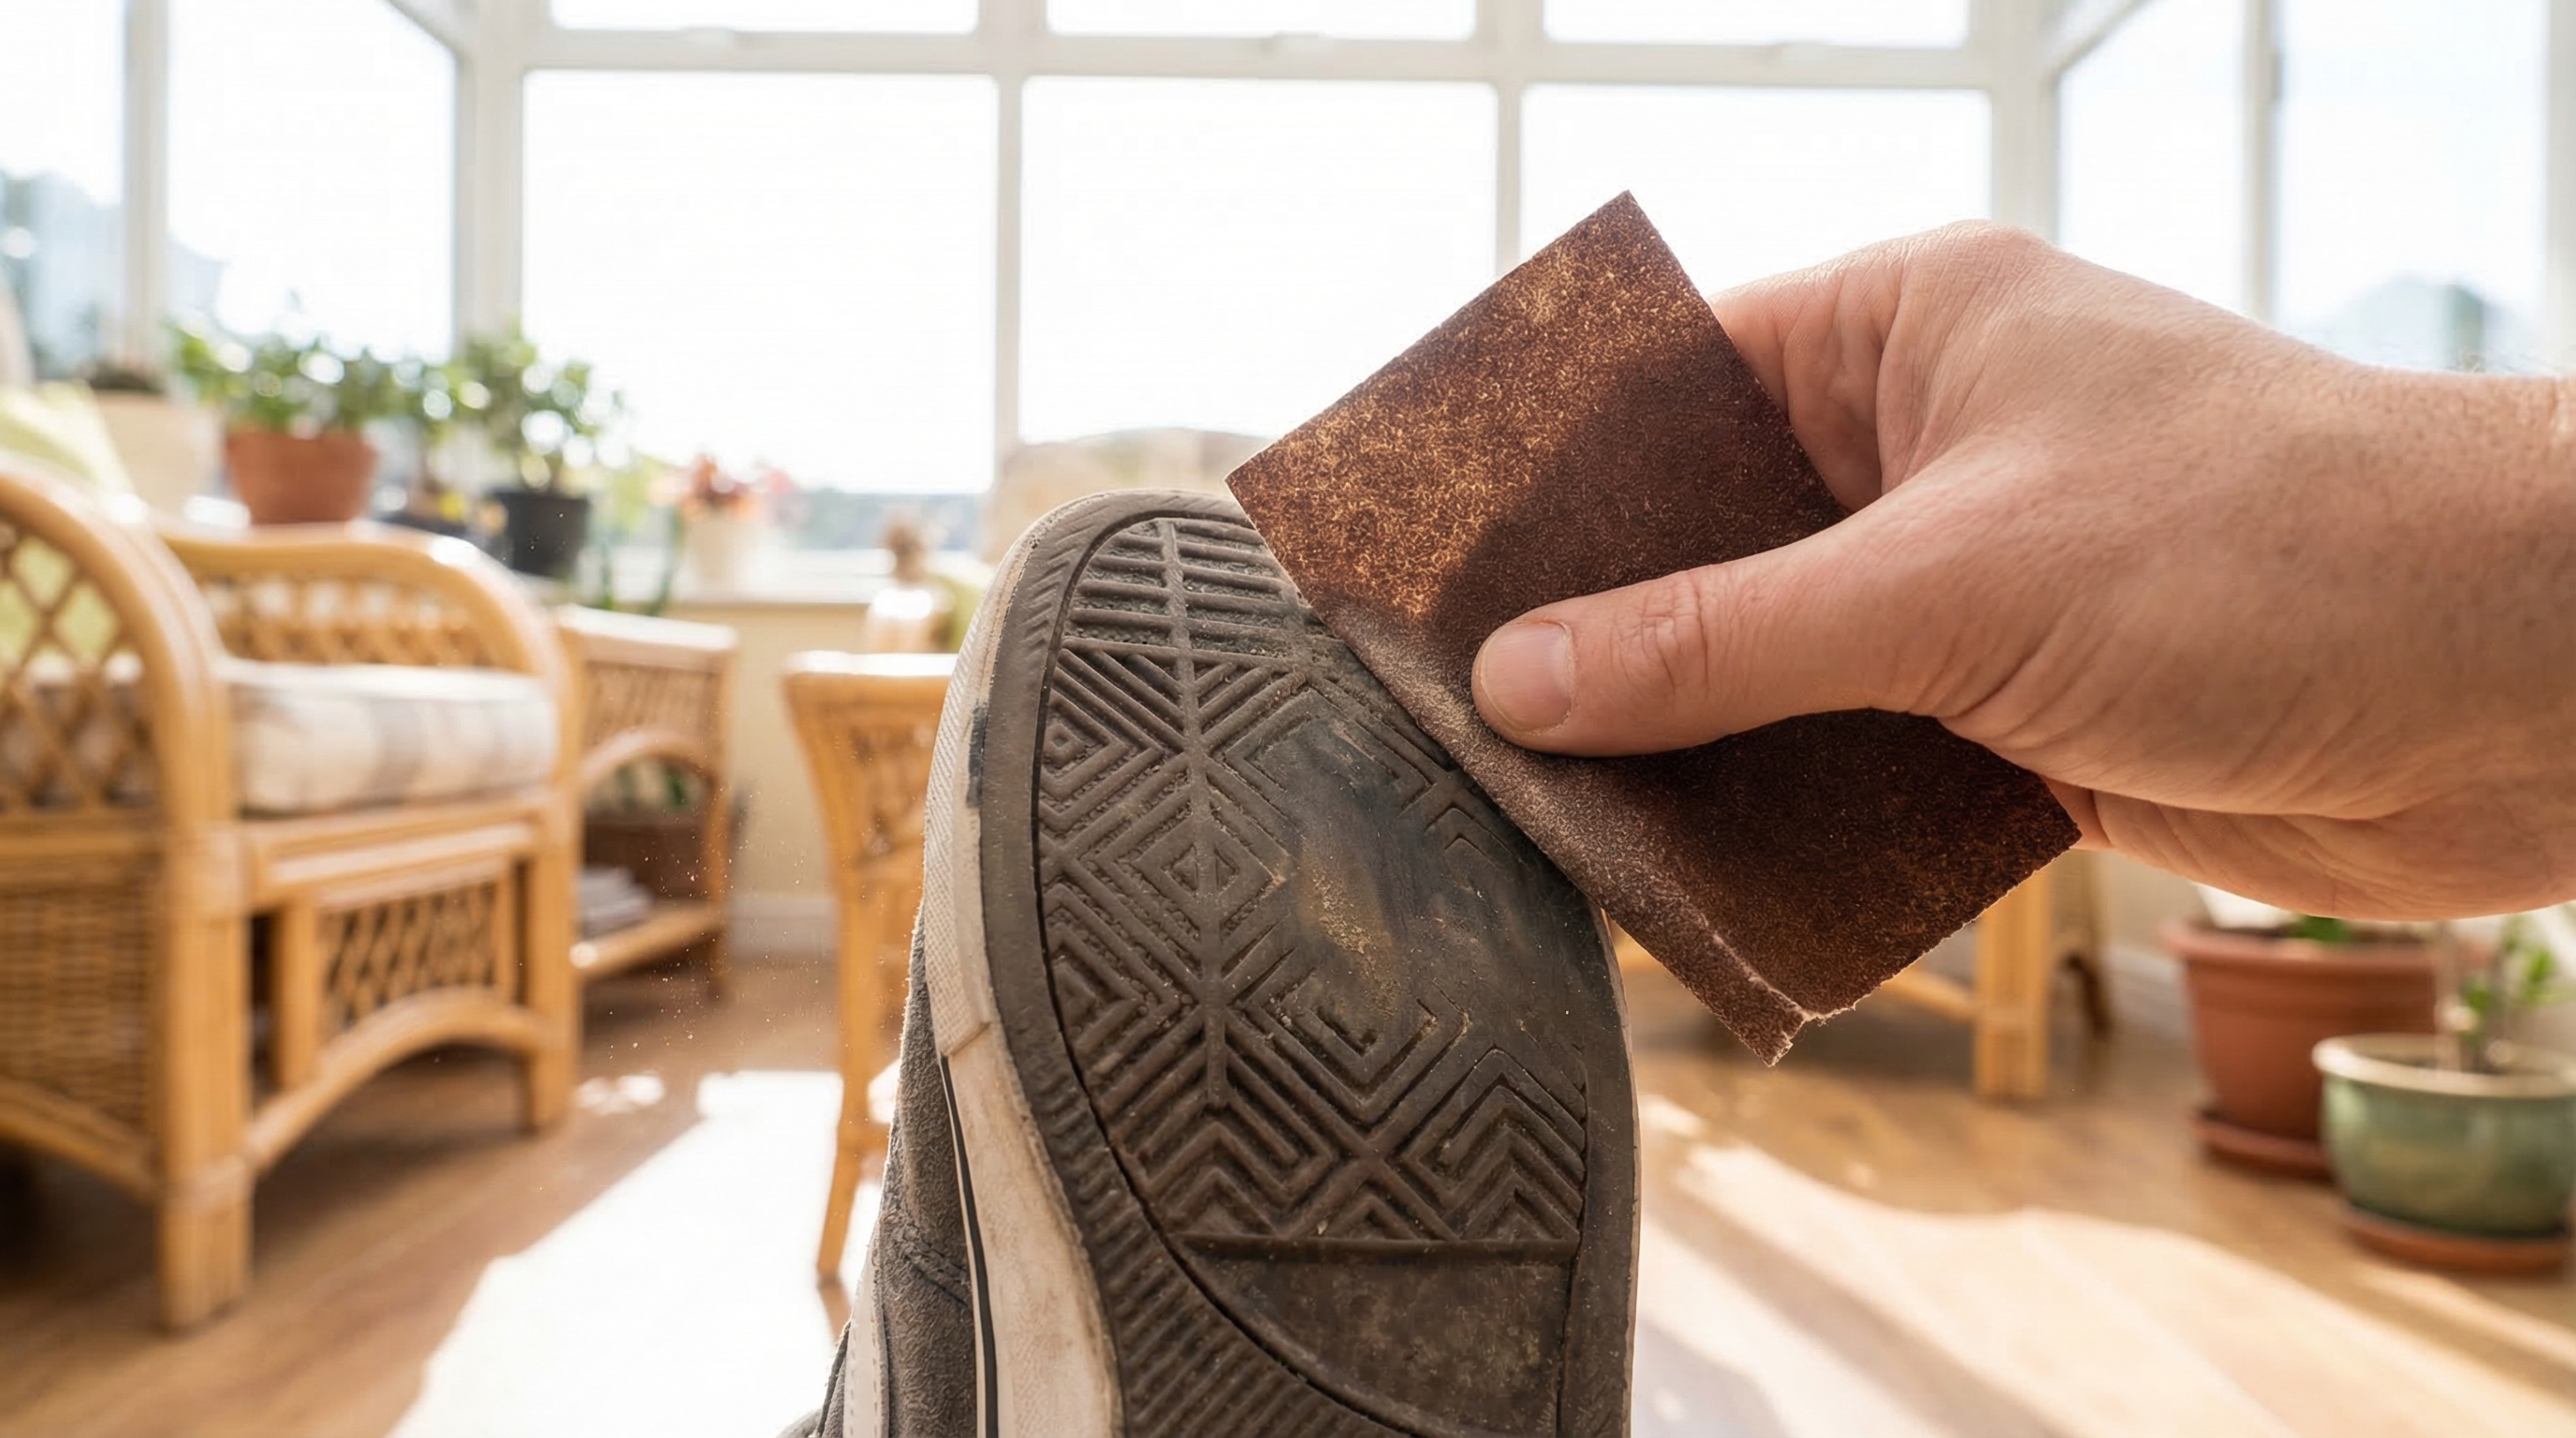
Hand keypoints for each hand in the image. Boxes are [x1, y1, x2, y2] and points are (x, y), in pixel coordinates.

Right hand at [1470, 224, 2575, 919]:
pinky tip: (1694, 875)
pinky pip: (1851, 763)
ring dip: (1690, 745)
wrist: (2522, 688)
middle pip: (1705, 540)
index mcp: (1905, 334)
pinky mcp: (2015, 711)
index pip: (1670, 381)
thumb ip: (1725, 640)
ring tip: (1544, 811)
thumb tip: (1520, 682)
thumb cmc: (2264, 552)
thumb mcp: (1952, 586)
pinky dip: (1785, 820)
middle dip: (1600, 632)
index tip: (1419, 554)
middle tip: (1452, 709)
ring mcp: (1971, 584)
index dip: (1545, 470)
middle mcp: (1927, 447)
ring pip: (1772, 666)